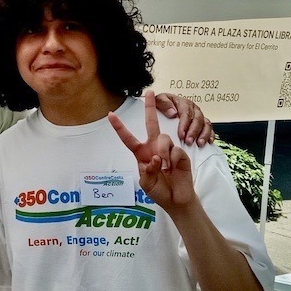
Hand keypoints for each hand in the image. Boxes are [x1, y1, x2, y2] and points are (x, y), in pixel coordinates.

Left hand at [109, 91, 194, 212]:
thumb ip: (147, 170)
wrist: (176, 198)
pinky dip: (172, 159)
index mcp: (140, 153)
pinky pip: (174, 149)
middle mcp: (153, 147)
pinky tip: (173, 168)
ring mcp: (168, 149)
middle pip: (151, 124)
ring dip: (162, 153)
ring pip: (163, 138)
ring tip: (164, 169)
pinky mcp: (180, 153)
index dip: (119, 127)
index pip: (128, 138)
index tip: (110, 114)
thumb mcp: (145, 183)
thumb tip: (155, 157)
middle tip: (150, 92)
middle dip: (150, 107)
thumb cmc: (158, 190)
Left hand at [154, 92, 213, 146]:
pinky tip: (208, 141)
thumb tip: (173, 113)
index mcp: (183, 103)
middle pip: (197, 119)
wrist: (164, 106)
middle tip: (189, 141)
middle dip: (194, 131)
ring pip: (205, 124)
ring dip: (203, 134)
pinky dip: (210, 134)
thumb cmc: (162, 104)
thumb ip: (164, 103)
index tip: (181, 134)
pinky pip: (209, 128)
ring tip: (199, 144)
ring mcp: (199, 115)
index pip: (186, 113)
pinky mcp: (202, 122)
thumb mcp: (159, 100)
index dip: (184, 124)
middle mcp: (193, 109)